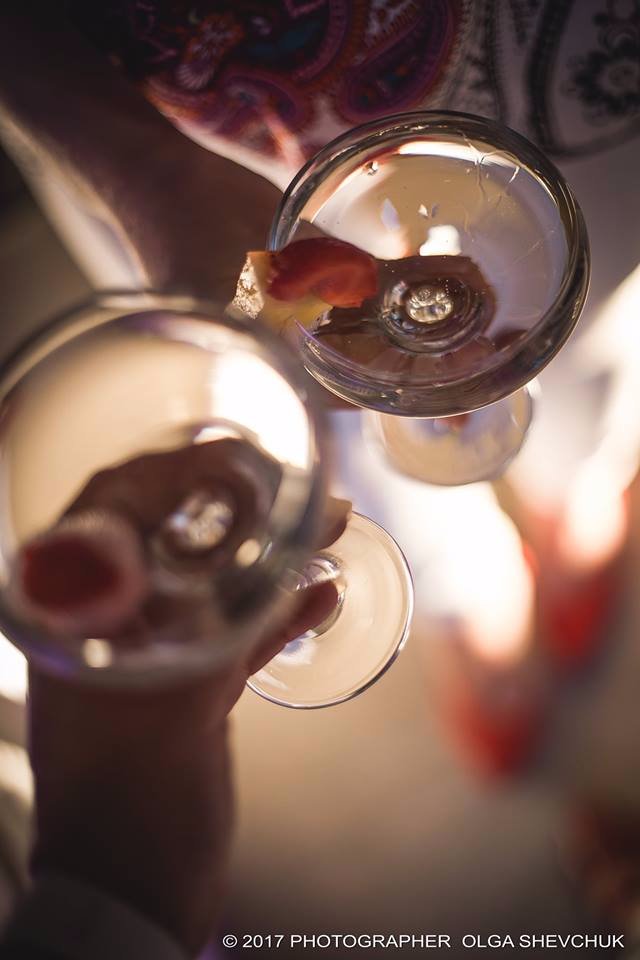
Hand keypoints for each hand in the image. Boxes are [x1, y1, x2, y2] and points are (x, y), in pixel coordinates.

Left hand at [21, 438, 348, 954]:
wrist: (135, 894)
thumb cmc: (133, 799)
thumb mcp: (176, 698)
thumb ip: (230, 624)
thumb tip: (296, 555)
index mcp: (73, 612)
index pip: (113, 505)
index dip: (176, 468)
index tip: (241, 453)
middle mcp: (105, 621)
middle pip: (171, 536)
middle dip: (238, 505)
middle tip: (298, 483)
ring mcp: (148, 654)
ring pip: (210, 580)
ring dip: (270, 554)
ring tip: (327, 523)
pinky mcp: (184, 689)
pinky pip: (235, 633)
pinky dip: (279, 611)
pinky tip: (325, 592)